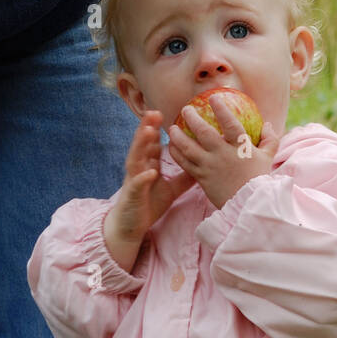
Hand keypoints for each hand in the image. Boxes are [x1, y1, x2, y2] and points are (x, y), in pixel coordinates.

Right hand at [104, 111, 195, 269]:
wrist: (131, 225)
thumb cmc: (150, 203)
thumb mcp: (171, 187)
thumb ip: (184, 175)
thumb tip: (204, 163)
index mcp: (149, 165)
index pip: (153, 143)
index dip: (158, 128)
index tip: (167, 112)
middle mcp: (140, 168)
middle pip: (142, 145)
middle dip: (147, 128)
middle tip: (154, 112)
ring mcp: (134, 180)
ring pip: (136, 158)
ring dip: (141, 145)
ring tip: (149, 132)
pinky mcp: (132, 195)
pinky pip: (137, 184)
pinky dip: (143, 177)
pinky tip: (150, 171)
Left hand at [168, 95, 281, 208]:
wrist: (248, 205)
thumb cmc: (259, 180)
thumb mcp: (268, 158)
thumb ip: (269, 139)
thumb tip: (267, 124)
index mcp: (240, 148)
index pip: (230, 124)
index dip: (221, 109)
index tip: (213, 97)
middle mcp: (222, 155)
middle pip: (204, 133)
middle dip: (192, 118)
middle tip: (185, 109)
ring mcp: (210, 167)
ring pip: (189, 148)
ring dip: (178, 136)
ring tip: (172, 128)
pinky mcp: (201, 178)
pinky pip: (185, 164)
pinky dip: (176, 153)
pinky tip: (171, 146)